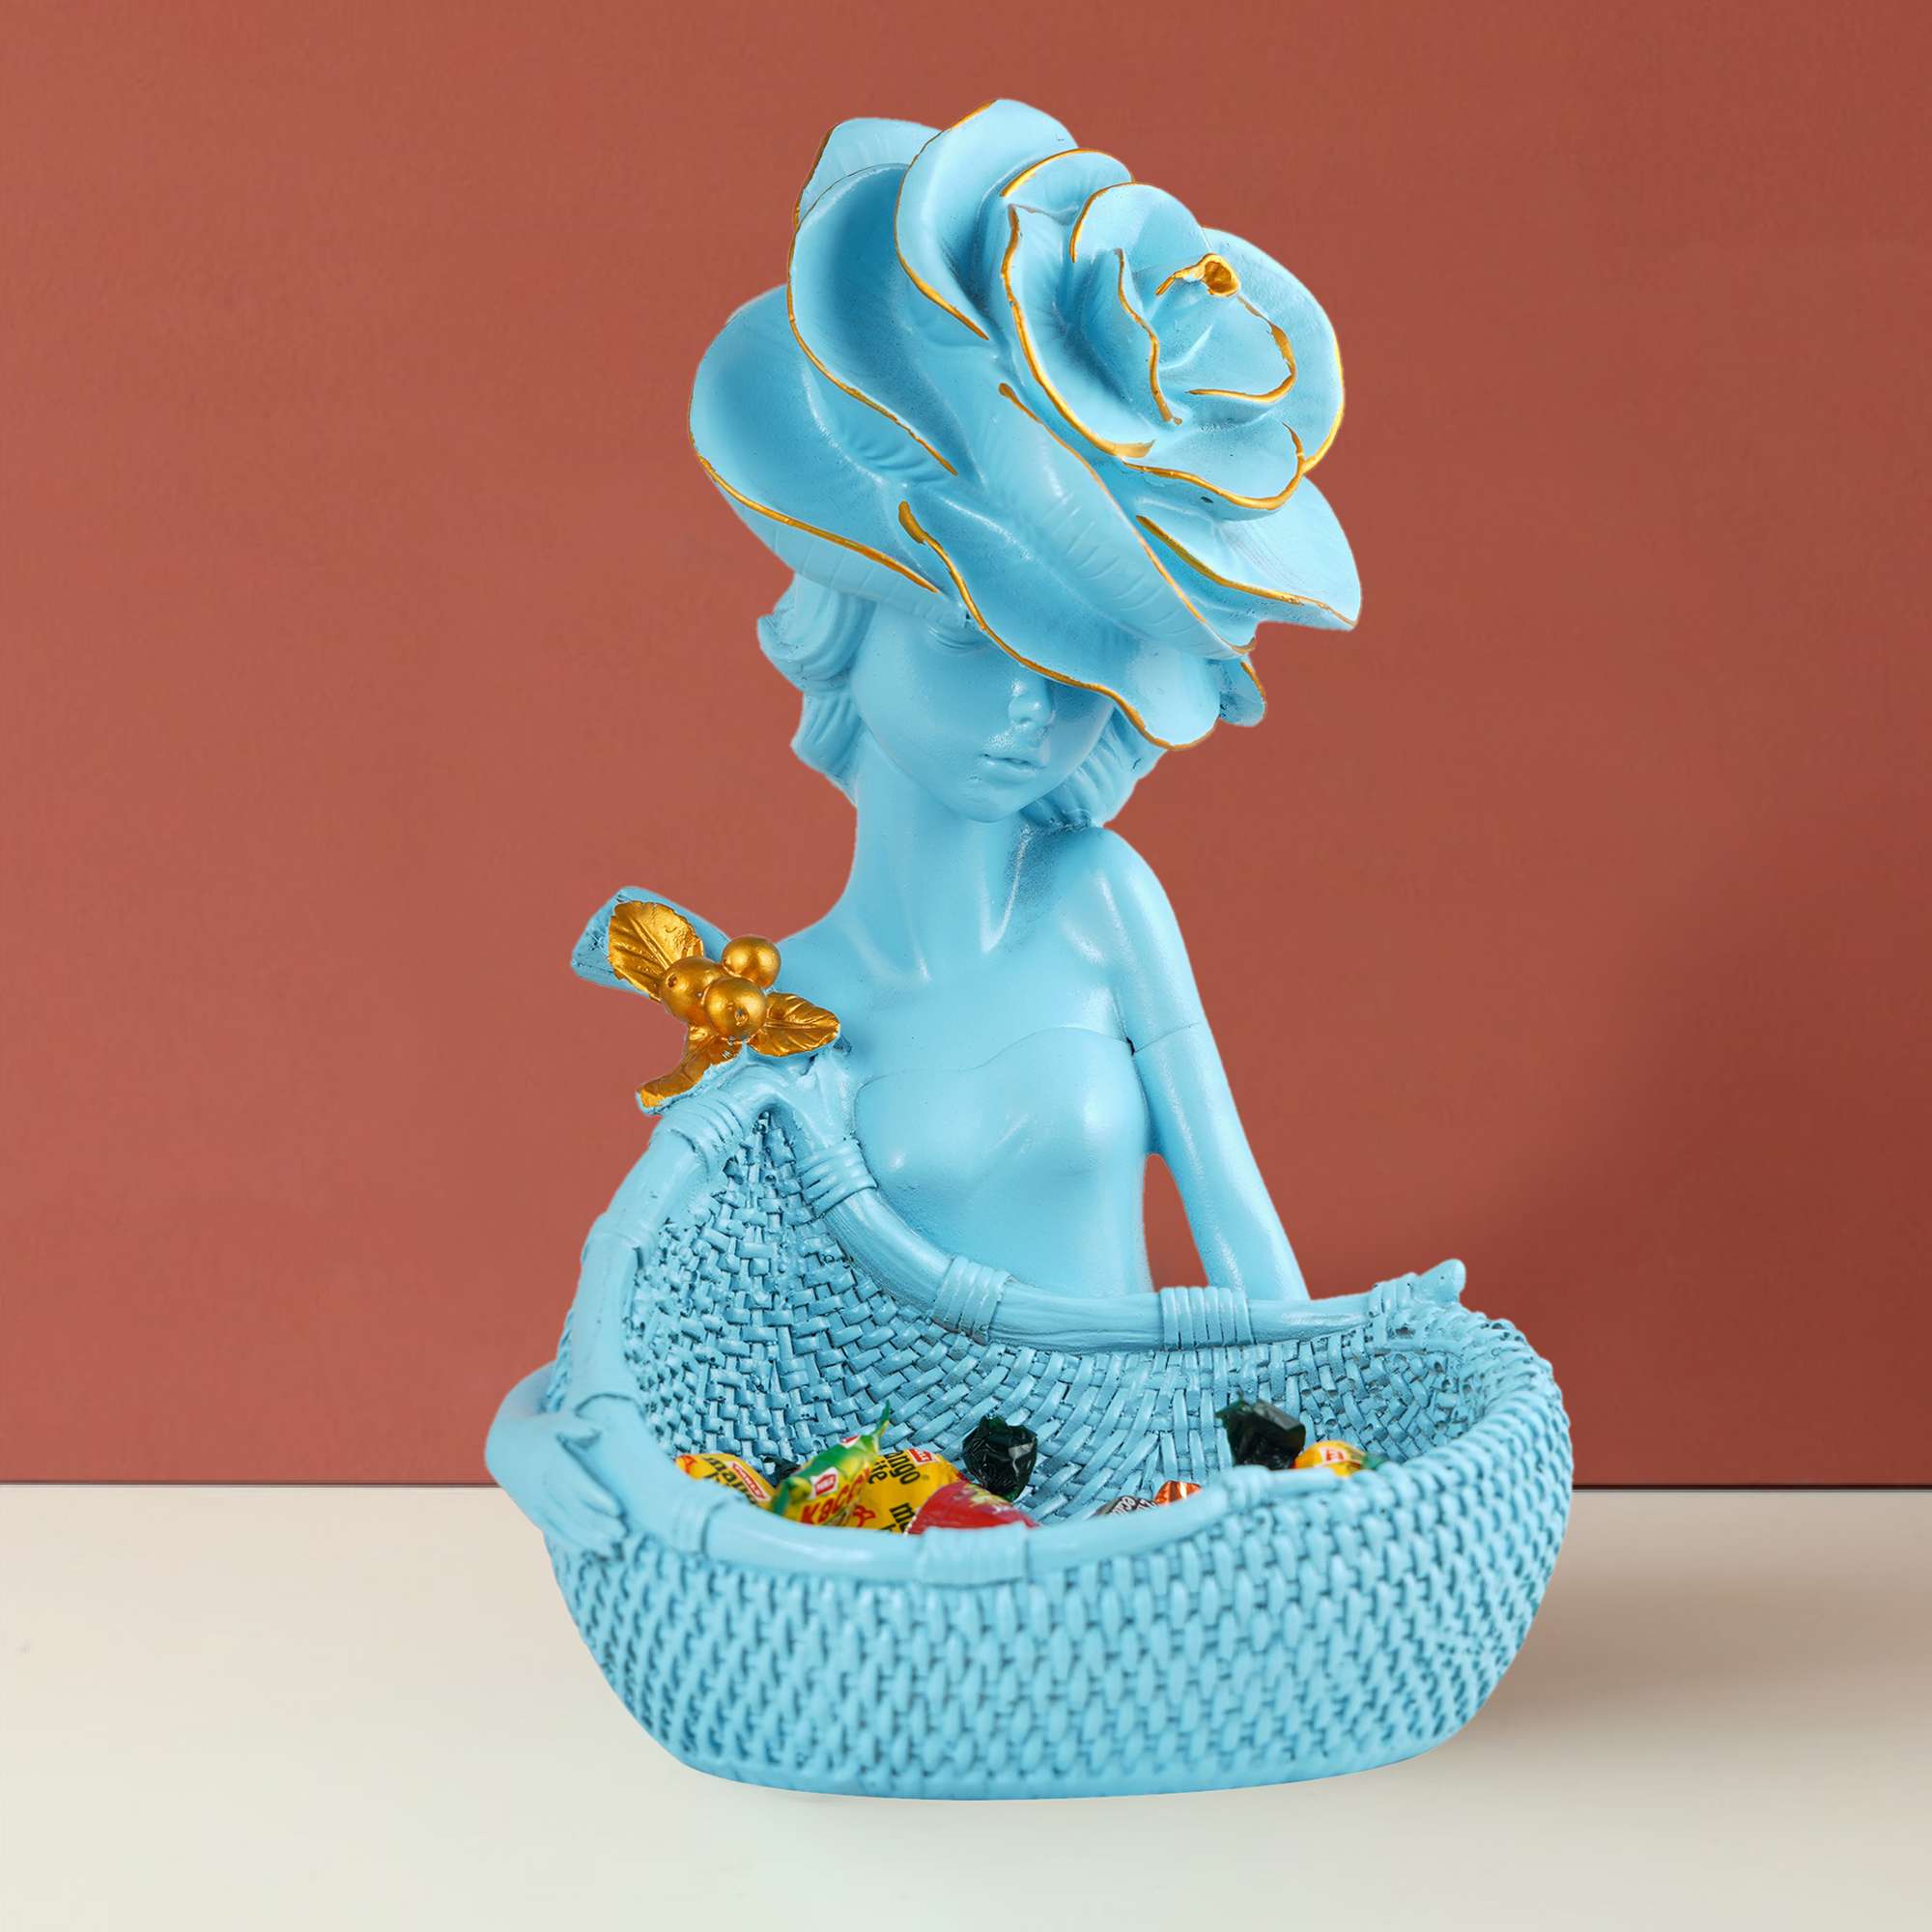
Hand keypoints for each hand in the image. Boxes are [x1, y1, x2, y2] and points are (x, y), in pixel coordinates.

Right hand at [486, 1392, 626, 1553]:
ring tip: (612, 1550)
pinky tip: (586, 1552)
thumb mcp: (554, 1421)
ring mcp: (537, 1502)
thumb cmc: (539, 1432)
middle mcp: (542, 1486)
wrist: (503, 1448)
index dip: (597, 1498)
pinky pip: (552, 1531)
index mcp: (551, 1462)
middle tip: (623, 1534)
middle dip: (598, 1524)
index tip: (618, 1509)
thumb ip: (577, 1424)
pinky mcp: (533, 1513)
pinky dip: (569, 1542)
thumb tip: (600, 1429)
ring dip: (588, 1539)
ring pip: (564, 1525)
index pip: (577, 1484)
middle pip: (574, 1510)